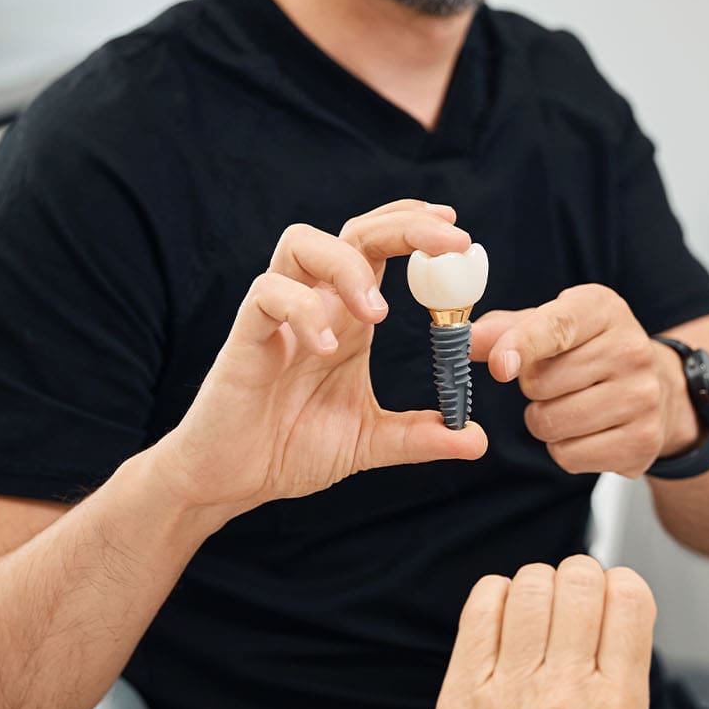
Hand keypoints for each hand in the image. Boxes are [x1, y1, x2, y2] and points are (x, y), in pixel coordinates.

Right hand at [150, 200, 487, 525]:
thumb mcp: (369, 442)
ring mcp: (278, 315)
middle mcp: (316, 304)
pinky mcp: (245, 337)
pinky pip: (267, 295)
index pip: (380, 248)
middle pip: (354, 232)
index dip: (415, 229)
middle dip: (403, 227)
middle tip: (450, 243)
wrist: (231, 481)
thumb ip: (420, 436)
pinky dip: (302, 310)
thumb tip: (476, 440)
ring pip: (302, 243)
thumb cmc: (291, 449)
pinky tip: (326, 347)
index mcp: (349, 319)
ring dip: (348, 264)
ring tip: (378, 312)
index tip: (458, 233)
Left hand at [425, 557, 655, 708]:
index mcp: (618, 707)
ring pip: (531, 583)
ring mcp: (509, 690)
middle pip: (580, 579)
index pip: (630, 596)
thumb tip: (608, 605)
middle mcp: (566, 693)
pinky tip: (502, 624)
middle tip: (569, 608)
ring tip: (534, 621)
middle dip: (579, 581)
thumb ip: (617, 674)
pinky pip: (482, 605)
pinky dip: (495, 599)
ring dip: (536, 589)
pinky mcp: (462, 692)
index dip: (619, 587)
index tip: (608, 602)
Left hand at [471, 285, 697, 478]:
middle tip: (557, 381)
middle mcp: (631, 349)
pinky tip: (587, 430)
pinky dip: (565, 449)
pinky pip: (570, 456)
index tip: (500, 366)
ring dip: (545, 420)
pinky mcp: (644, 440)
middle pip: (542, 383)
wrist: (658, 388)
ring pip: (553, 423)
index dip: (522, 346)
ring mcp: (643, 397)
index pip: (557, 327)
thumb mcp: (551, 325)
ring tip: (571, 404)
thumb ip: (505, 330)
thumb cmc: (588, 351)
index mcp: (602, 309)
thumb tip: (467, 340)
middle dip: (533, 388)